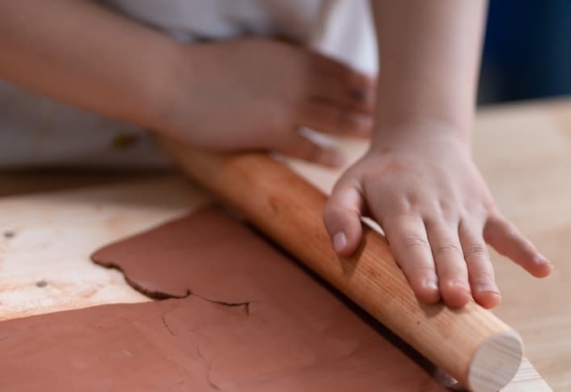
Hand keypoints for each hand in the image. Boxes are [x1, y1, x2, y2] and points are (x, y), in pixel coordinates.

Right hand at [159, 38, 374, 165]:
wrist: (177, 82)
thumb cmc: (209, 67)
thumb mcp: (256, 53)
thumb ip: (284, 63)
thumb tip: (301, 72)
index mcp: (294, 57)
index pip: (341, 70)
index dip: (363, 85)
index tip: (378, 95)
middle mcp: (298, 79)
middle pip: (347, 95)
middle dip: (370, 108)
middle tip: (393, 123)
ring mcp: (287, 106)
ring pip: (337, 119)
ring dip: (358, 129)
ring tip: (374, 141)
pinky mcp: (272, 132)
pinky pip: (309, 145)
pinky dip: (327, 153)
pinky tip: (340, 160)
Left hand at [323, 125, 551, 308]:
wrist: (422, 137)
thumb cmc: (379, 174)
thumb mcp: (349, 185)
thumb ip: (338, 214)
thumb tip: (341, 247)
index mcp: (401, 208)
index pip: (411, 242)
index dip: (420, 267)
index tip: (428, 293)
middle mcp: (435, 210)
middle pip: (446, 248)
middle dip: (453, 276)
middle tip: (458, 302)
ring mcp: (464, 211)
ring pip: (475, 247)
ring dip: (483, 274)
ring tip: (490, 301)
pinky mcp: (485, 211)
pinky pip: (507, 233)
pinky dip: (526, 251)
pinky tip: (543, 271)